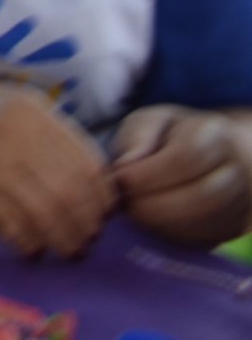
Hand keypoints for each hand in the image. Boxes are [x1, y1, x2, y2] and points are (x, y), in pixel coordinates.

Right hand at [0, 75, 114, 257]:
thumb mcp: (6, 102)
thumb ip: (45, 130)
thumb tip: (87, 177)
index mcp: (31, 111)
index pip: (88, 164)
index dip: (101, 197)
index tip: (99, 213)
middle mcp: (16, 135)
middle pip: (72, 194)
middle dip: (86, 225)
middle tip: (84, 239)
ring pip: (48, 215)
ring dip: (62, 240)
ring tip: (62, 249)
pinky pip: (13, 227)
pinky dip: (29, 244)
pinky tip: (29, 248)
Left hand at [111, 106, 251, 246]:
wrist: (217, 156)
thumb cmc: (173, 137)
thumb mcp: (151, 122)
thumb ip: (138, 137)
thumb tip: (124, 166)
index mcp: (214, 135)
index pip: (187, 159)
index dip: (150, 173)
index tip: (121, 178)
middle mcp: (236, 170)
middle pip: (203, 196)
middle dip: (156, 204)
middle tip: (126, 203)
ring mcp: (241, 201)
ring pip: (207, 222)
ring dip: (164, 223)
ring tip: (135, 213)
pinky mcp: (234, 227)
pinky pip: (207, 238)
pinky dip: (175, 236)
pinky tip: (152, 224)